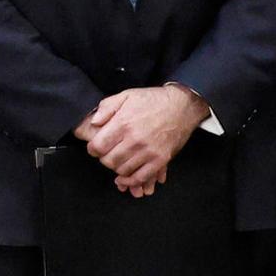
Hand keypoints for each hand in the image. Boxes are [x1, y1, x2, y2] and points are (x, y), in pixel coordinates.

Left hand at [77, 85, 205, 196]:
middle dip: (104, 158)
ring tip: (118, 160)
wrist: (181, 106)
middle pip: (108, 161)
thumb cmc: (153, 100)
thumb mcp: (126, 95)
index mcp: (123, 123)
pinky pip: (140, 177)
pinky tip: (124, 177)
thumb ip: (106, 108)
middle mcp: (135, 139)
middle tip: (108, 153)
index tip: (95, 147)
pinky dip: (130, 180)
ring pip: (122, 170)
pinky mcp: (160, 159)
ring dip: (117, 167)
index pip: (98, 146)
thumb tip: (93, 122)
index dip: (93, 148)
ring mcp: (149, 151)